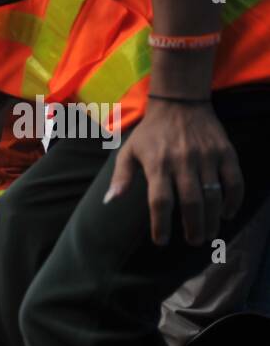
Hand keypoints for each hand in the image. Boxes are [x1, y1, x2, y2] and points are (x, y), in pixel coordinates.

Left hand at [105, 100, 242, 245]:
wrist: (180, 104)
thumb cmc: (151, 133)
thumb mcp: (128, 151)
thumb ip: (120, 177)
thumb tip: (110, 201)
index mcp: (157, 164)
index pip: (160, 201)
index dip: (161, 224)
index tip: (161, 241)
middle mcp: (183, 161)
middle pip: (191, 202)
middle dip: (193, 226)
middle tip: (193, 242)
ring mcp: (207, 156)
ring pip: (214, 194)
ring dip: (213, 218)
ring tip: (208, 234)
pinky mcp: (225, 152)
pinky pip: (234, 180)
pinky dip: (234, 200)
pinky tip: (227, 214)